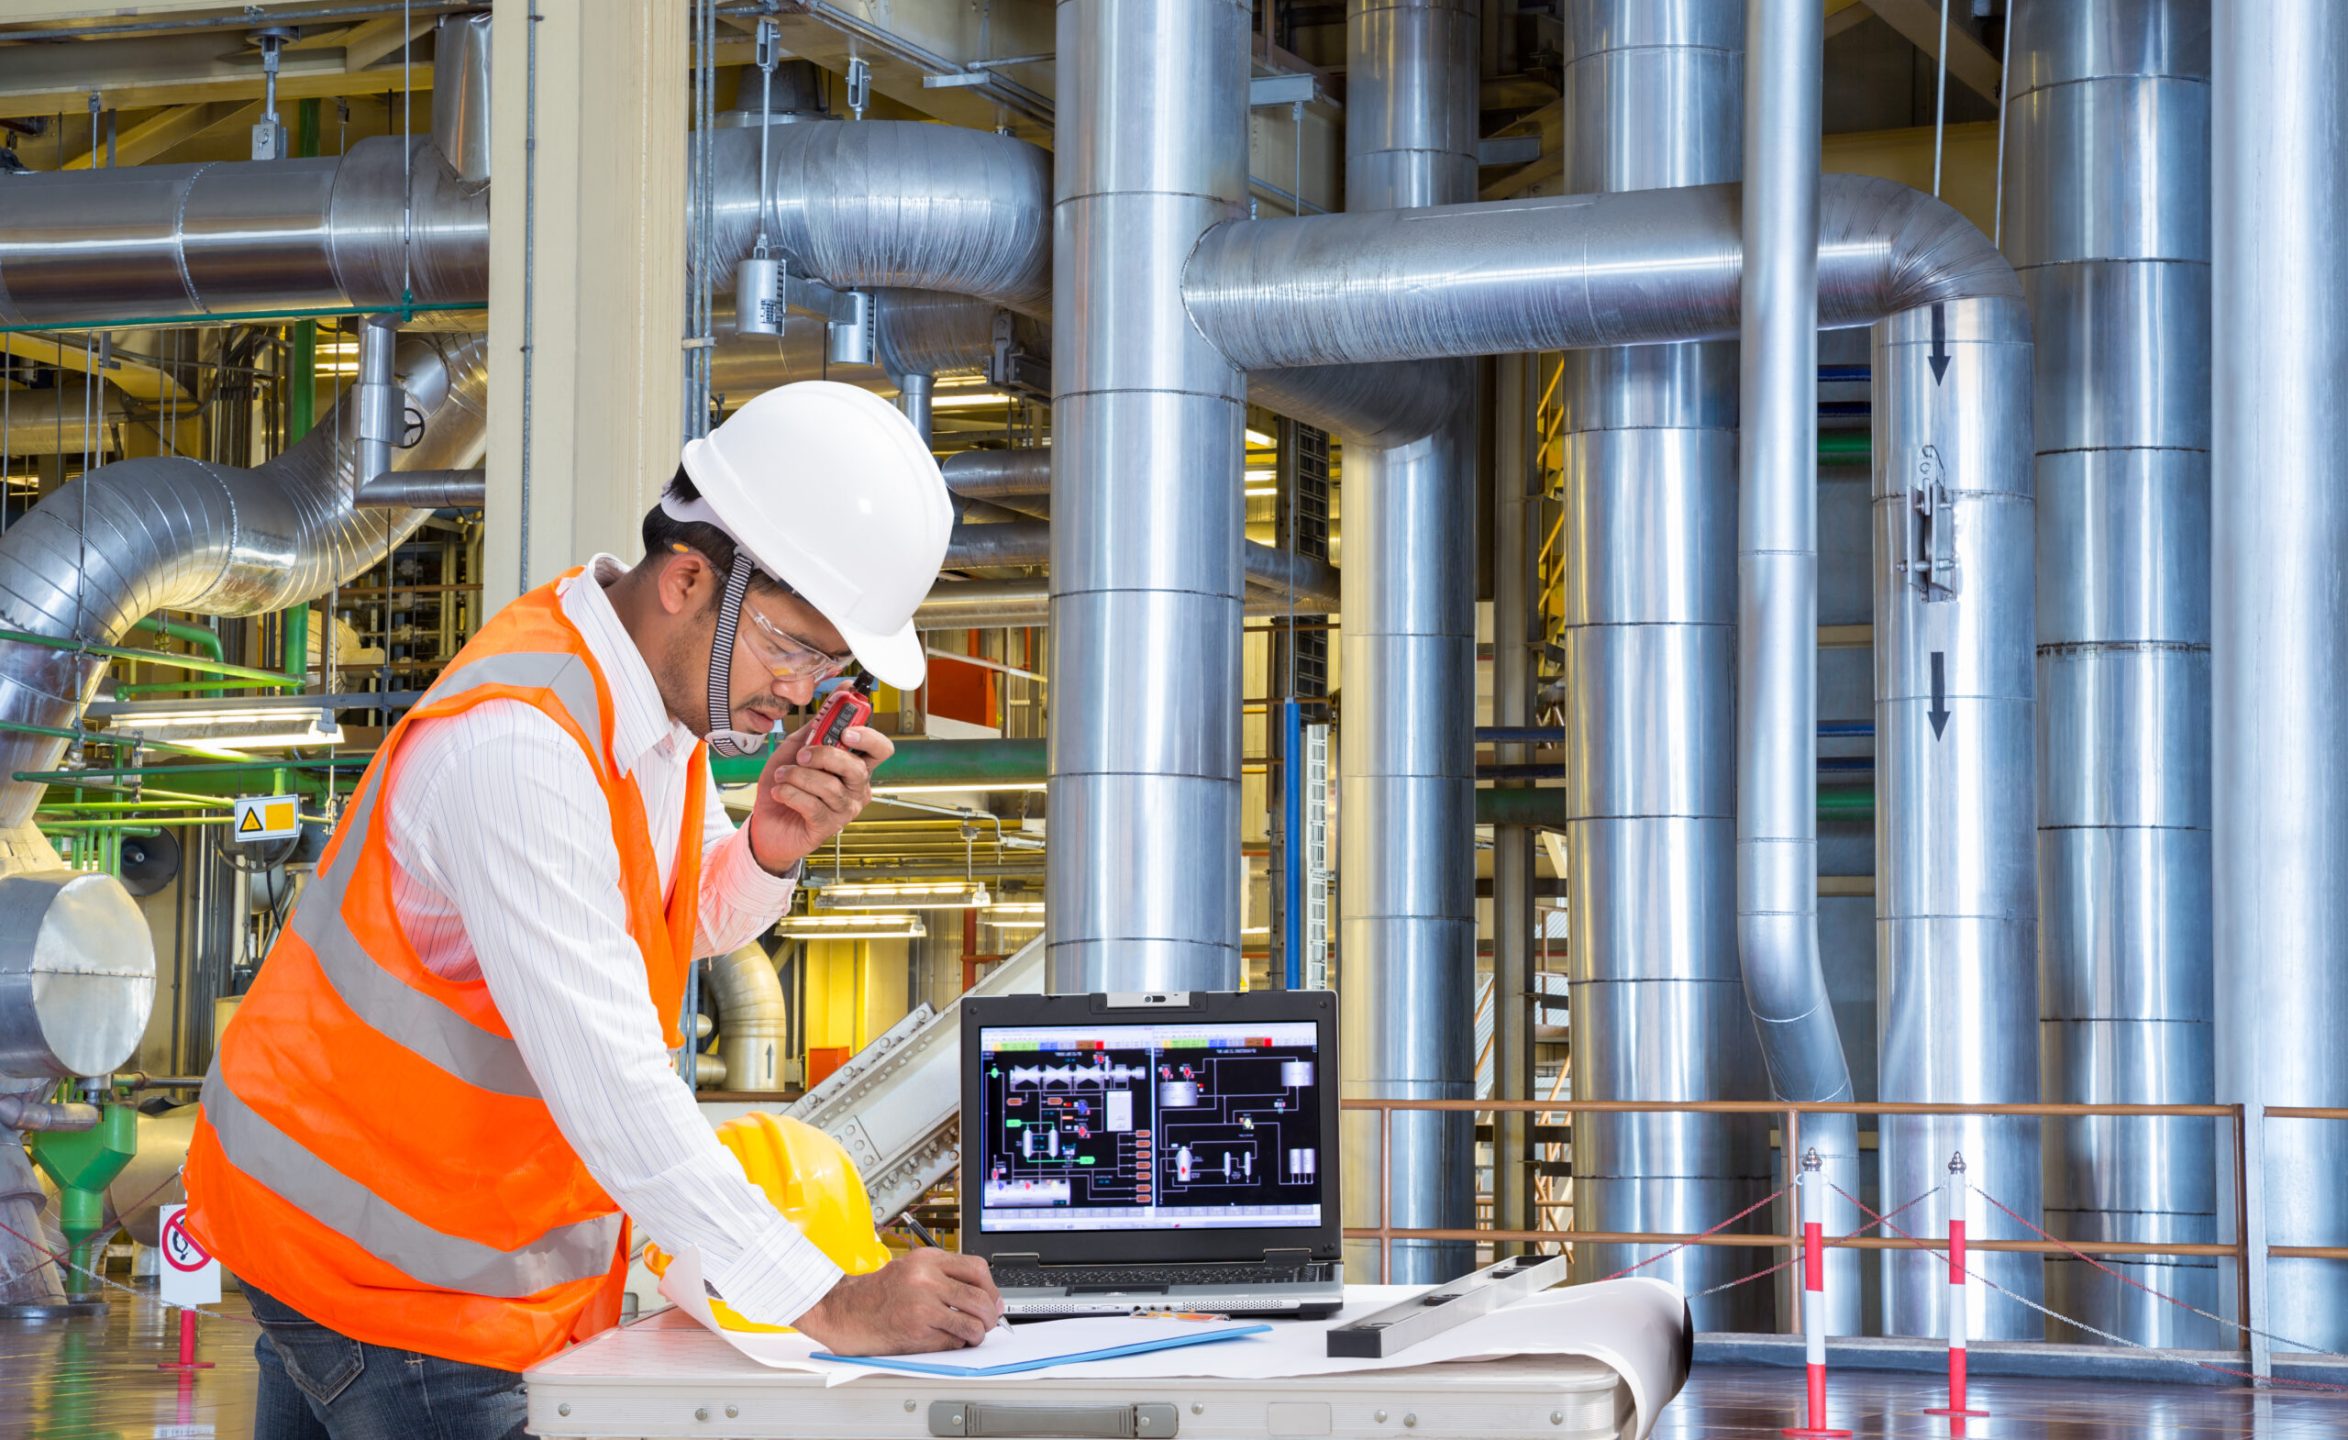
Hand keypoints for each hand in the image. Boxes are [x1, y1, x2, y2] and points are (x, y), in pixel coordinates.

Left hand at [746, 718, 894, 874]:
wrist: (765, 822)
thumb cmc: (784, 786)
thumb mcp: (795, 749)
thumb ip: (813, 729)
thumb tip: (832, 703)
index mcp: (854, 766)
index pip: (880, 749)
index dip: (868, 737)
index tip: (845, 730)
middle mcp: (856, 788)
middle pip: (856, 768)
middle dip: (825, 755)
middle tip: (802, 755)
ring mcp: (845, 809)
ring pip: (829, 786)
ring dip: (797, 776)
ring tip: (782, 776)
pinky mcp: (828, 826)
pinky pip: (812, 805)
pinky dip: (789, 793)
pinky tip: (779, 792)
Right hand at [791, 1249, 1004, 1356]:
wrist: (842, 1311)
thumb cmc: (876, 1293)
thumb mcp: (911, 1269)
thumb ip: (945, 1277)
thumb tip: (984, 1295)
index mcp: (927, 1259)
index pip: (977, 1270)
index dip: (992, 1288)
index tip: (993, 1300)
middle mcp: (926, 1279)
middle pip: (980, 1298)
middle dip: (990, 1315)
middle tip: (988, 1322)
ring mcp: (922, 1306)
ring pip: (972, 1323)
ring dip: (977, 1333)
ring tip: (971, 1335)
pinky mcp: (916, 1331)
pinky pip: (953, 1341)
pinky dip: (957, 1344)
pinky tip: (949, 1341)